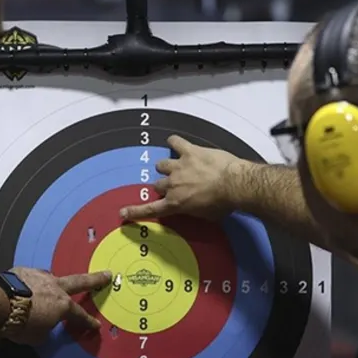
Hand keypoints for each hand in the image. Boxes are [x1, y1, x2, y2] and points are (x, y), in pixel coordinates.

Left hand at [4, 267, 111, 344]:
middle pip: (80, 282)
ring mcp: (40, 276)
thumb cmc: (19, 323)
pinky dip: (31, 283)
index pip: (79, 316)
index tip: (96, 325)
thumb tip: (43, 326)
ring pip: (52, 277)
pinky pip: (31, 278)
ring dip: (53, 282)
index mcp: (62, 305)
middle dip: (95, 279)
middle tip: (106, 274)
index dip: (88, 322)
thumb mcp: (36, 336)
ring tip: (52, 285)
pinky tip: (25, 286)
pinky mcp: (23, 271)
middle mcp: (55, 287)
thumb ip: (44, 330)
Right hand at [120, 135, 243, 220]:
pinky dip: (174, 142)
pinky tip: (175, 142)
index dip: (135, 211)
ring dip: (167, 167)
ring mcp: (179, 166)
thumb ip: (193, 211)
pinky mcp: (189, 152)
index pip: (150, 209)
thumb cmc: (224, 204)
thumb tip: (193, 207)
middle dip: (165, 186)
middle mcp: (172, 185)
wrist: (235, 184)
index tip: (122, 213)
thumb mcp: (206, 216)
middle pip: (157, 185)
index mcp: (175, 203)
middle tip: (177, 186)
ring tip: (177, 166)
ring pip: (162, 165)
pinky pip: (175, 142)